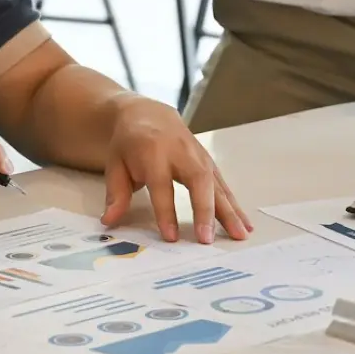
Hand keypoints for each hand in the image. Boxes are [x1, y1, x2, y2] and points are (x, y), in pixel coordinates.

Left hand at [100, 95, 251, 243]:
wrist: (147, 114)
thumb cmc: (129, 143)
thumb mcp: (115, 164)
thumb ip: (116, 193)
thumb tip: (110, 221)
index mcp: (153, 152)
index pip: (162, 185)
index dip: (166, 211)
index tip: (171, 237)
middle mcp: (181, 151)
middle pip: (197, 180)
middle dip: (204, 210)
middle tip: (208, 239)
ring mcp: (198, 154)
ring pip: (216, 181)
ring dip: (229, 209)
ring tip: (240, 234)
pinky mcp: (208, 160)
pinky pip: (223, 183)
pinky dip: (235, 204)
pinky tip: (244, 223)